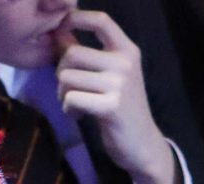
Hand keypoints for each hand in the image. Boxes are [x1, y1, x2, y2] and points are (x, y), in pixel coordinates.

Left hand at [58, 10, 181, 183]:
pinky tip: (78, 115)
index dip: (75, 19)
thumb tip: (60, 33)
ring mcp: (120, 85)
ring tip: (75, 103)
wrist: (143, 145)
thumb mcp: (111, 76)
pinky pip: (72, 98)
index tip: (61, 29)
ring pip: (67, 77)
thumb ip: (89, 54)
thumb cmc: (123, 109)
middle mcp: (125, 63)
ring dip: (62, 93)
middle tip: (68, 89)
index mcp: (127, 51)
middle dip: (61, 72)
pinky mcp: (111, 107)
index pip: (101, 21)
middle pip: (72, 53)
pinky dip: (68, 108)